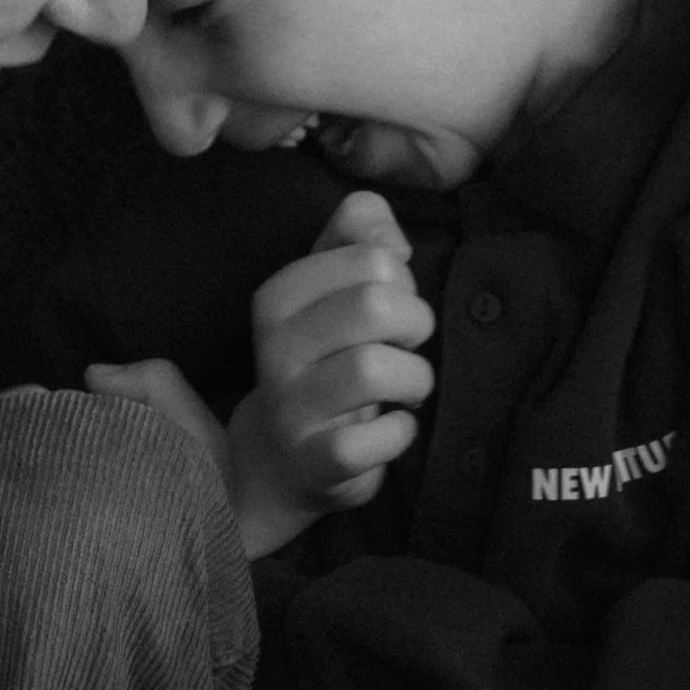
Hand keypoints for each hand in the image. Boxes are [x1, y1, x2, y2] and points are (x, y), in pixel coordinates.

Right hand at [247, 187, 433, 521]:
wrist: (281, 458)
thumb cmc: (324, 357)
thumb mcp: (333, 287)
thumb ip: (358, 233)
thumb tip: (387, 229)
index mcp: (280, 294)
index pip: (372, 257)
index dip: (403, 281)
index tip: (391, 309)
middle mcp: (275, 345)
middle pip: (376, 305)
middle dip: (415, 324)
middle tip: (406, 346)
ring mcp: (290, 406)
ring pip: (374, 369)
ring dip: (414, 378)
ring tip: (406, 388)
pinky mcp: (313, 461)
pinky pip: (373, 439)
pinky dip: (400, 433)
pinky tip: (394, 429)